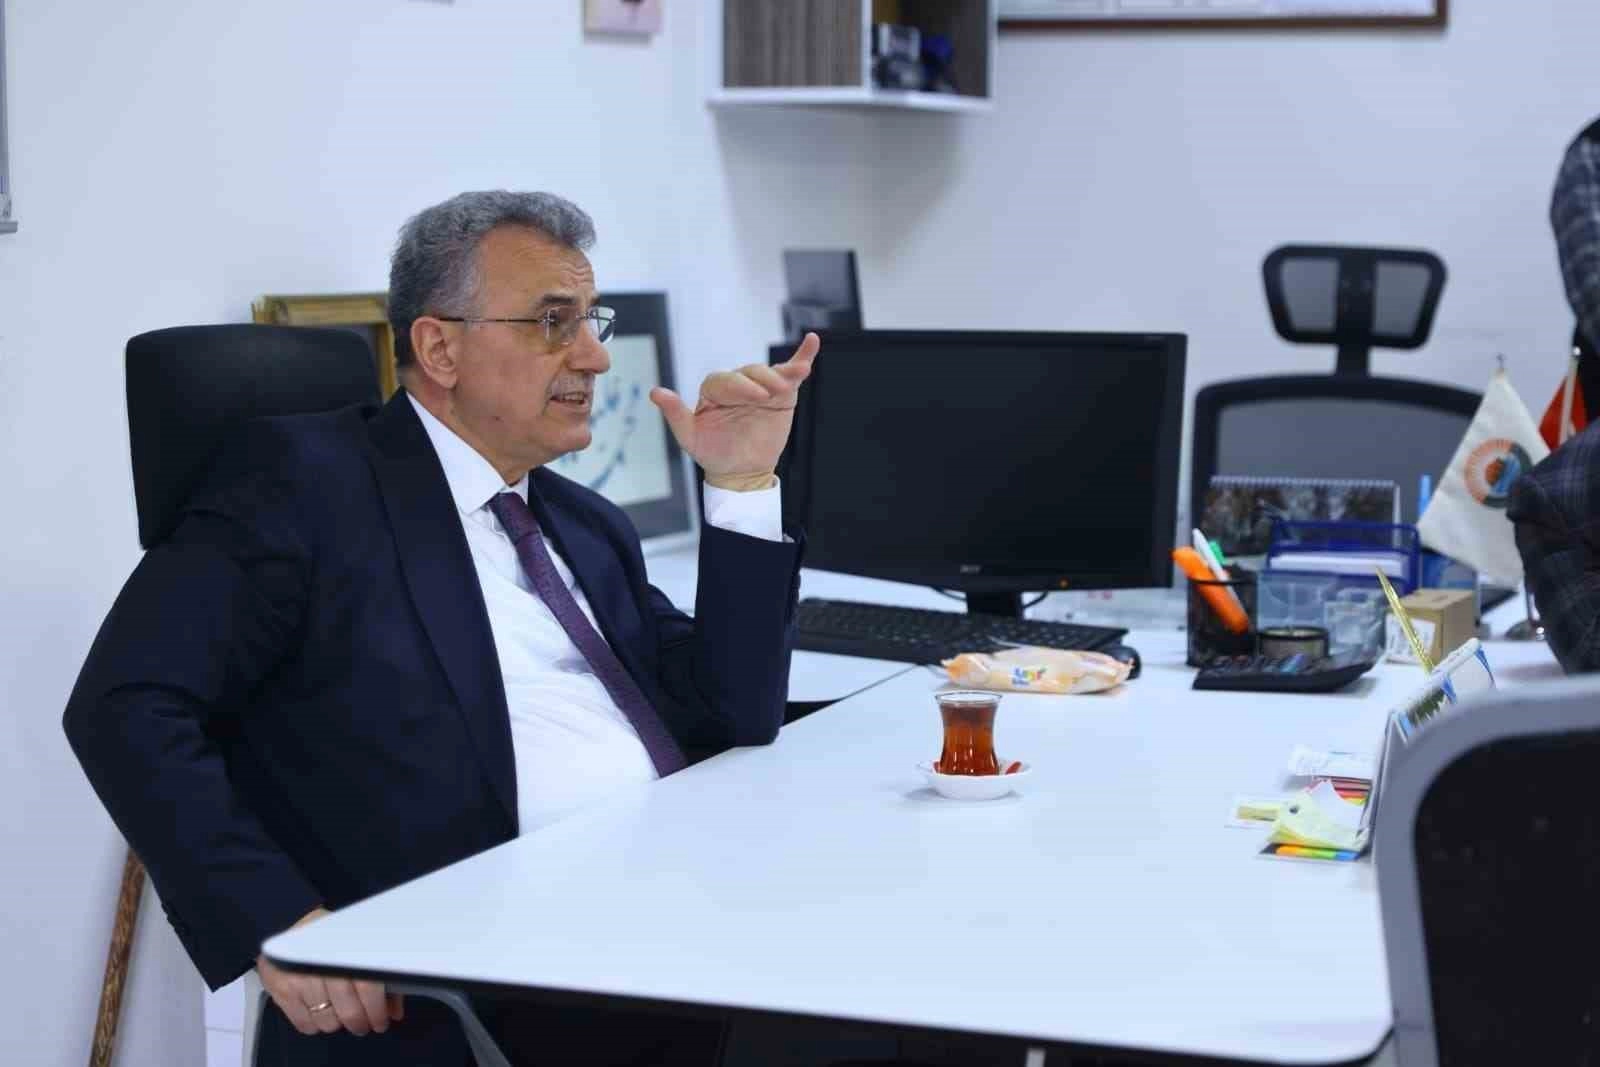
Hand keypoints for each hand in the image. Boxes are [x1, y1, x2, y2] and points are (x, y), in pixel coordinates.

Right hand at [256, 908, 403, 1036]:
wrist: (295, 924)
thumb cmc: (333, 938)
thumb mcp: (361, 949)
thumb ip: (381, 979)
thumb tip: (394, 1012)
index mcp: (347, 949)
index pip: (368, 987)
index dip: (377, 1010)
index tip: (381, 1022)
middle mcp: (323, 964)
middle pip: (348, 1010)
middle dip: (359, 1023)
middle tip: (363, 1024)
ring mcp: (299, 978)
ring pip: (327, 1021)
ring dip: (337, 1023)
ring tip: (340, 1013)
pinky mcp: (281, 989)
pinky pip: (304, 1023)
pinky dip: (315, 1024)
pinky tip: (320, 1012)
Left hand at [649, 333, 819, 490]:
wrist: (740, 472)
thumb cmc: (713, 453)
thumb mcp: (690, 437)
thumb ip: (675, 413)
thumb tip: (655, 392)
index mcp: (715, 390)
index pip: (726, 379)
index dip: (740, 386)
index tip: (755, 398)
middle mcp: (738, 384)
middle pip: (751, 372)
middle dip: (761, 380)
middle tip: (766, 397)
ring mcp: (761, 388)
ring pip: (771, 372)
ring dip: (783, 372)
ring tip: (795, 376)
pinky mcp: (782, 395)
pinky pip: (792, 372)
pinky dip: (803, 356)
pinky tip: (812, 341)